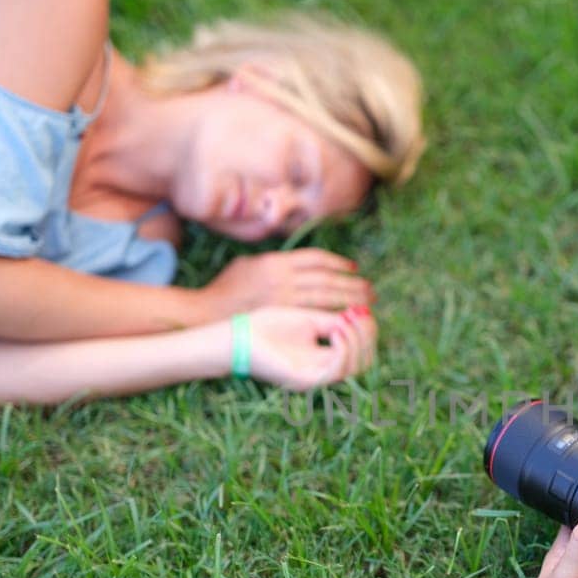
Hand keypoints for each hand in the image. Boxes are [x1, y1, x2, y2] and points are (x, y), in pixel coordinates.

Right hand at [201, 248, 372, 314]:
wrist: (206, 314)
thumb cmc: (225, 290)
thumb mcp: (248, 264)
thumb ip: (273, 262)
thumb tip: (296, 264)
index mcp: (276, 261)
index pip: (317, 259)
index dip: (339, 263)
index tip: (354, 269)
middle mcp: (283, 278)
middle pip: (327, 277)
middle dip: (353, 283)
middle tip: (371, 290)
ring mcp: (284, 299)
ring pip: (326, 296)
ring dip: (351, 298)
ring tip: (368, 303)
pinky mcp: (283, 318)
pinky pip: (316, 314)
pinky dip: (335, 314)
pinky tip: (348, 316)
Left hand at [249, 305, 375, 390]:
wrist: (238, 337)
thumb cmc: (267, 326)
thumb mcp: (308, 319)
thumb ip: (333, 321)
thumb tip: (361, 314)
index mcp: (322, 358)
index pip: (361, 352)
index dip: (368, 331)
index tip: (361, 309)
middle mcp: (322, 372)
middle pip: (364, 361)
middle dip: (367, 335)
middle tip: (356, 314)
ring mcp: (314, 378)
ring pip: (356, 367)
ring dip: (357, 340)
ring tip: (344, 320)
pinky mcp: (305, 380)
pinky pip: (337, 370)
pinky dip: (343, 349)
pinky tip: (336, 330)